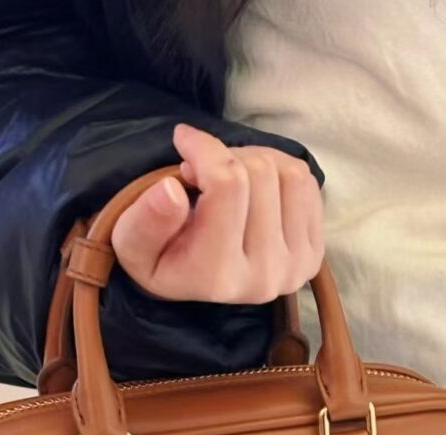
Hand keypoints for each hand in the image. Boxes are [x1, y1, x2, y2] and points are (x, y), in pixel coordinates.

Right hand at [111, 122, 323, 302]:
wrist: (196, 282)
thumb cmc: (160, 255)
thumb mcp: (131, 244)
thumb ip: (145, 220)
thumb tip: (172, 190)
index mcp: (218, 275)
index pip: (228, 184)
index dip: (204, 147)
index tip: (184, 142)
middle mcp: (264, 276)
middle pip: (260, 173)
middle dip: (228, 154)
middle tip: (205, 167)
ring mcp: (295, 268)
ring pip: (289, 174)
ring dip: (256, 159)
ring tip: (230, 174)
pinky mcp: (314, 256)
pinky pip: (308, 185)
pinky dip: (280, 169)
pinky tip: (255, 184)